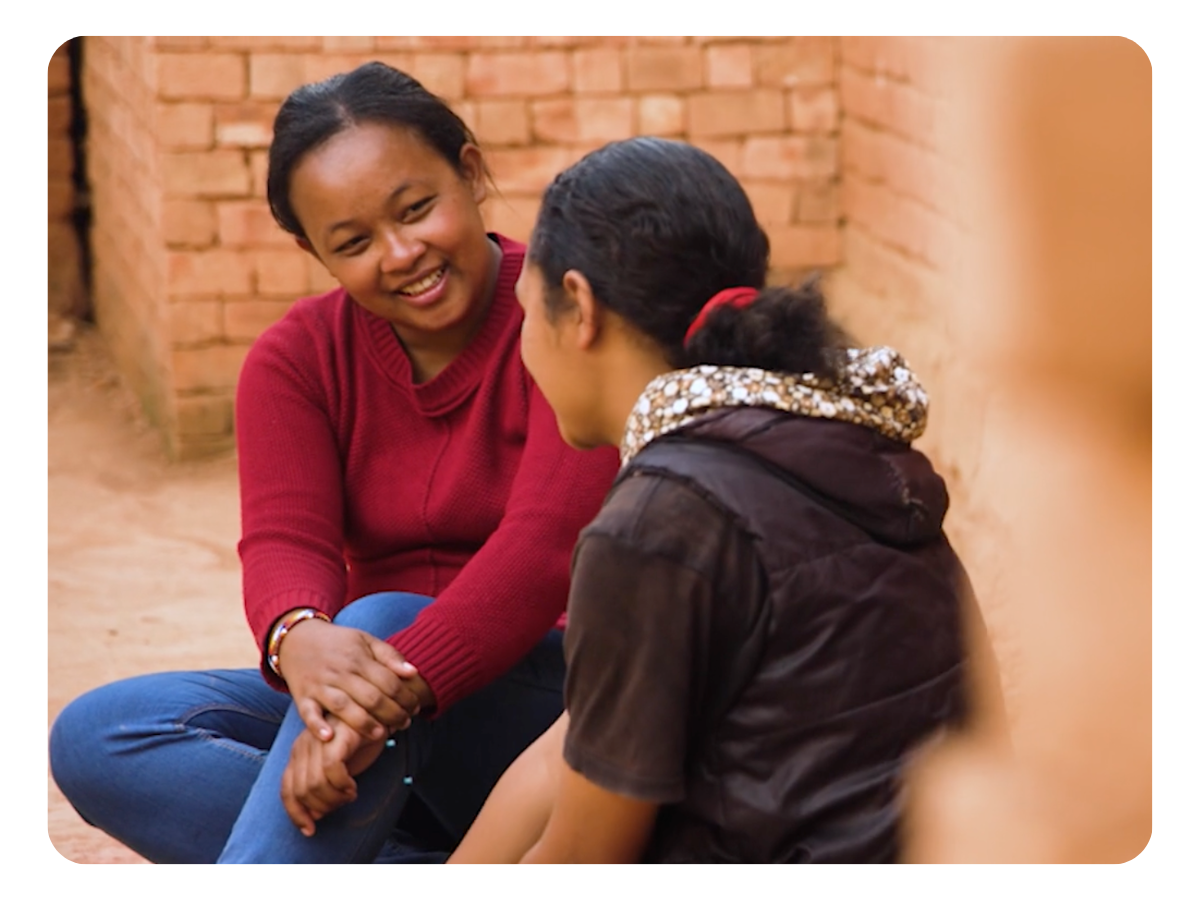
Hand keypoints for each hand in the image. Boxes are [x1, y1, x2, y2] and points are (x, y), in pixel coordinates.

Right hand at [276, 617, 426, 741]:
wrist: (296, 639)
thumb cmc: (338, 643)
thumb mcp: (365, 640)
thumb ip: (389, 655)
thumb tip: (413, 673)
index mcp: (358, 658)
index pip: (388, 681)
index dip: (405, 696)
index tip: (416, 708)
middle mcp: (340, 673)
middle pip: (370, 697)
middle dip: (392, 714)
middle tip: (405, 724)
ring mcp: (320, 686)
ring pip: (344, 707)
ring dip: (364, 723)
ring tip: (381, 735)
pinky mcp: (302, 697)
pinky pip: (308, 713)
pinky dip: (317, 726)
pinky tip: (330, 737)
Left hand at [281, 719, 387, 835]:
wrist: (379, 714)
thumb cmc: (358, 742)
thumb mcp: (336, 768)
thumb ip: (322, 787)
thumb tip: (315, 816)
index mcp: (298, 753)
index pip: (287, 790)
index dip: (296, 814)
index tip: (310, 830)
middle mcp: (303, 745)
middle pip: (302, 791)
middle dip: (323, 806)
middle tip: (341, 804)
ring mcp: (318, 740)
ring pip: (315, 784)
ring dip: (334, 798)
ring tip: (350, 796)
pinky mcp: (336, 737)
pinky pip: (332, 770)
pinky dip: (342, 785)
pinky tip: (353, 787)